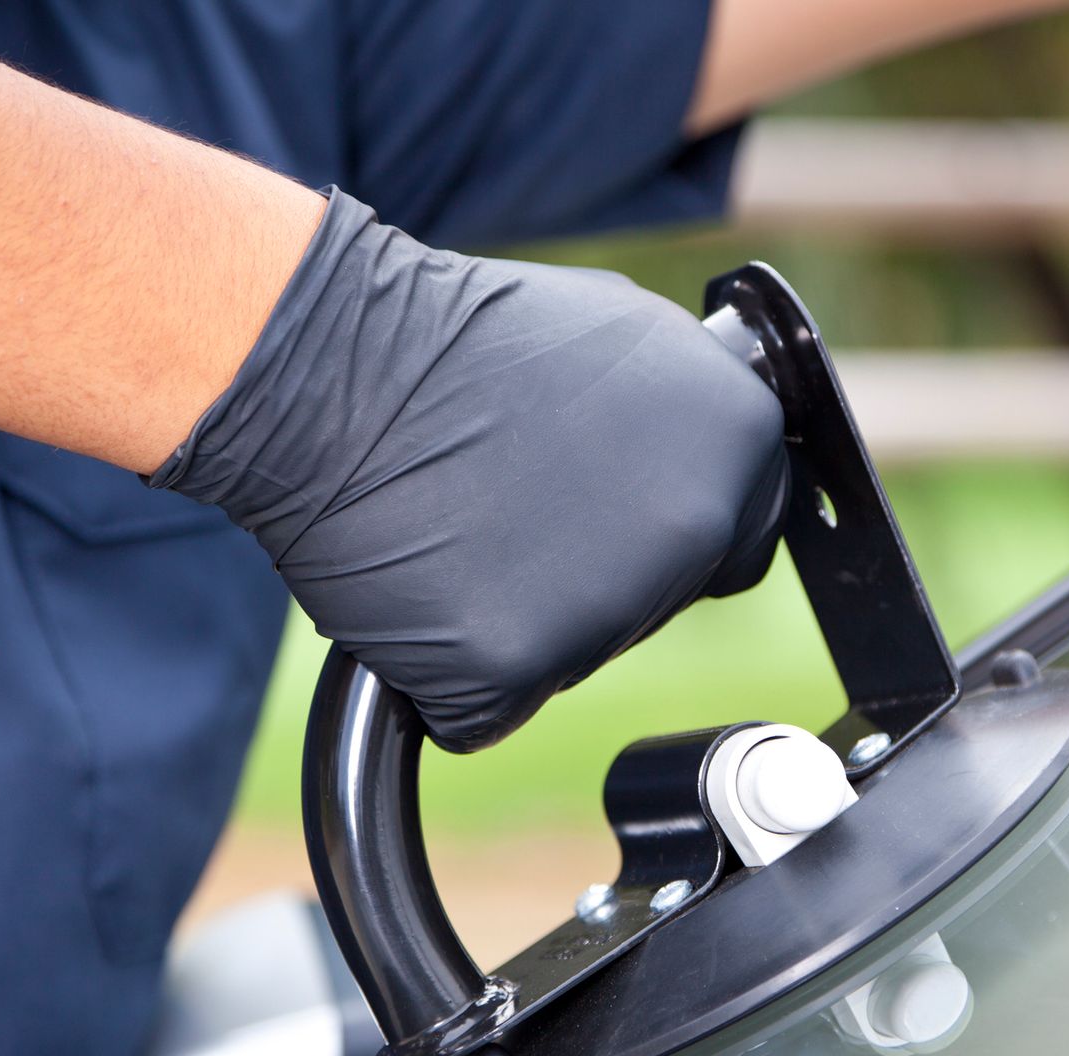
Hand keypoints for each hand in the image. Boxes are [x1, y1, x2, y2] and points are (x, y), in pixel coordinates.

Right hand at [155, 190, 787, 750]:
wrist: (327, 372)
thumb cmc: (458, 341)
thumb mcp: (621, 333)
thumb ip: (689, 410)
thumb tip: (720, 453)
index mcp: (735, 436)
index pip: (741, 536)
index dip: (670, 531)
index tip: (609, 513)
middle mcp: (692, 527)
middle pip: (661, 605)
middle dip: (599, 577)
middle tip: (515, 511)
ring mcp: (607, 607)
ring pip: (577, 658)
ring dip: (524, 622)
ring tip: (461, 532)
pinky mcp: (511, 670)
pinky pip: (487, 709)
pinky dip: (449, 675)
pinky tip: (421, 593)